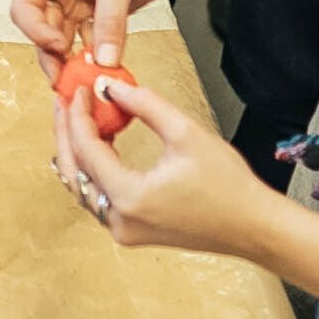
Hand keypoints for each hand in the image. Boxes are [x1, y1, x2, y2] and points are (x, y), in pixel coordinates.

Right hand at [12, 0, 184, 65]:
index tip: (60, 48)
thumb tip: (104, 60)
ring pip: (62, 39)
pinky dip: (93, 56)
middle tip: (66, 80)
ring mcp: (74, 1)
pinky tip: (103, 67)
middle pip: (40, 29)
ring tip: (85, 79)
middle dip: (53, 55)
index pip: (24, 8)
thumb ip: (110, 21)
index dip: (37, 32)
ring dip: (71, 60)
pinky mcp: (94, 13)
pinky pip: (86, 41)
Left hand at [58, 64, 272, 256]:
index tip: (80, 89)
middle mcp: (120, 221)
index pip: (86, 149)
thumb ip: (144, 104)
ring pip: (82, 186)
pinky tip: (100, 143)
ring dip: (77, 151)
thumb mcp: (185, 132)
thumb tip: (110, 87)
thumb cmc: (228, 186)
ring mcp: (124, 230)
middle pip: (73, 170)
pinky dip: (94, 169)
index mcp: (130, 198)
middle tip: (65, 101)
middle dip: (66, 132)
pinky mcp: (132, 231)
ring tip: (79, 117)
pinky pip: (98, 197)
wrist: (253, 226)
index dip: (78, 114)